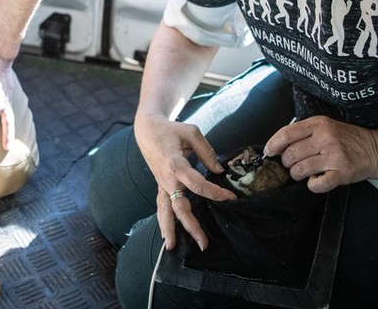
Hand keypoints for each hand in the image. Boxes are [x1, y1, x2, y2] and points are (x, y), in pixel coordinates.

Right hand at [134, 114, 235, 251]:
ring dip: (170, 229)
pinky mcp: (160, 185)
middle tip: (203, 243)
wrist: (147, 130)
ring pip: (165, 211)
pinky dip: (163, 221)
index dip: (216, 193)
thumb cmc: (170, 129)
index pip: (198, 185)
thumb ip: (207, 152)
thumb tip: (218, 171)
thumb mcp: (192, 133)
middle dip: (191, 226)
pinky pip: (161, 206)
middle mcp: (168, 179)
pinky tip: (167, 235)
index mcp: (176, 164)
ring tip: (173, 247)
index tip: (231, 199)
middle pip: (180, 207)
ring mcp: (162, 184)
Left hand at [263, 115, 377, 192]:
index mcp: (319, 124)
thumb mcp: (326, 126)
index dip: (273, 144)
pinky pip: (316, 185)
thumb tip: (277, 145)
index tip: (269, 152)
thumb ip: (304, 132)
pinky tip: (317, 178)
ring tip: (304, 171)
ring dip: (297, 174)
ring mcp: (334, 156)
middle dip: (287, 162)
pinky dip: (312, 185)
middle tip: (292, 163)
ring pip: (300, 170)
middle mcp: (326, 138)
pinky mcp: (341, 174)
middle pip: (291, 154)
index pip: (287, 133)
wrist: (375, 149)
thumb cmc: (346, 139)